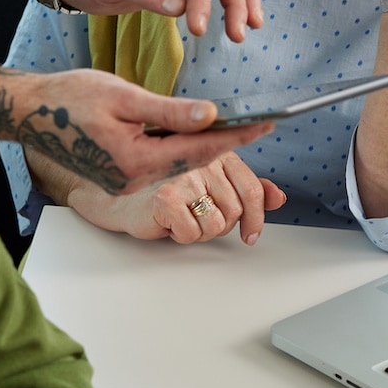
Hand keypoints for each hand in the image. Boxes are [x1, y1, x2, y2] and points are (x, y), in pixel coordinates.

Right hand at [0, 58, 271, 196]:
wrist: (28, 113)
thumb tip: (211, 115)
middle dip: (227, 143)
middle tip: (261, 124)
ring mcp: (126, 183)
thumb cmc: (69, 98)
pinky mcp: (121, 177)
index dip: (236, 136)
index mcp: (135, 162)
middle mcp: (134, 180)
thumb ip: (168, 110)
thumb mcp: (123, 97)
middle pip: (193, 162)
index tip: (266, 124)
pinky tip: (196, 133)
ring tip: (237, 127)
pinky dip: (181, 150)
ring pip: (178, 165)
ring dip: (206, 147)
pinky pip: (160, 164)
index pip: (199, 150)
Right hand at [64, 152, 285, 245]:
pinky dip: (180, 235)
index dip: (257, 216)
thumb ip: (243, 187)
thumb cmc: (155, 186)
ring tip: (180, 219)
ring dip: (199, 232)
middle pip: (234, 211)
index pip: (250, 188)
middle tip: (195, 219)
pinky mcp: (164, 198)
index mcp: (213, 153)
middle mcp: (199, 161)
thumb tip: (278, 197)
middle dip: (219, 225)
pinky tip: (166, 223)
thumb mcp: (205, 182)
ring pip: (215, 225)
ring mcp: (182, 177)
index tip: (252, 234)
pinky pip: (191, 233)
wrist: (108, 190)